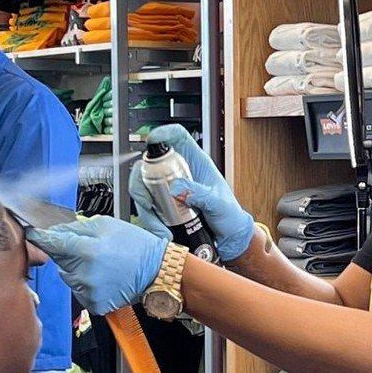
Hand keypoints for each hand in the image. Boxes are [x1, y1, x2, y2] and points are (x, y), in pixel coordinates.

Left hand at [26, 216, 166, 315]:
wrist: (158, 272)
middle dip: (69, 254)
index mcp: (87, 251)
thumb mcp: (107, 225)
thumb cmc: (136, 246)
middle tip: (91, 250)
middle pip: (59, 262)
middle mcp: (84, 274)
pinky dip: (87, 285)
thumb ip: (77, 228)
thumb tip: (54, 231)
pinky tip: (104, 279)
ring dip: (78, 270)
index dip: (40, 237)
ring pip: (69, 278)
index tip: (33, 234)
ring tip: (101, 266)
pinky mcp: (95, 305)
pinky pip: (80, 292)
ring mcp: (89, 292)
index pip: (51, 243)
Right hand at [129, 124, 255, 262]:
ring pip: (144, 189)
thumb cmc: (229, 217)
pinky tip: (162, 233)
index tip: (152, 141)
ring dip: (146, 209)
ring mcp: (169, 189)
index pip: (178, 138)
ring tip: (161, 230)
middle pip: (149, 165)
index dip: (163, 134)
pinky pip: (147, 209)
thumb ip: (200, 194)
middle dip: (142, 183)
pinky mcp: (163, 206)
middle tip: (148, 203)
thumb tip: (175, 188)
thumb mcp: (219, 204)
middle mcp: (179, 173)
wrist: (228, 239)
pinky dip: (150, 221)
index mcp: (196, 163)